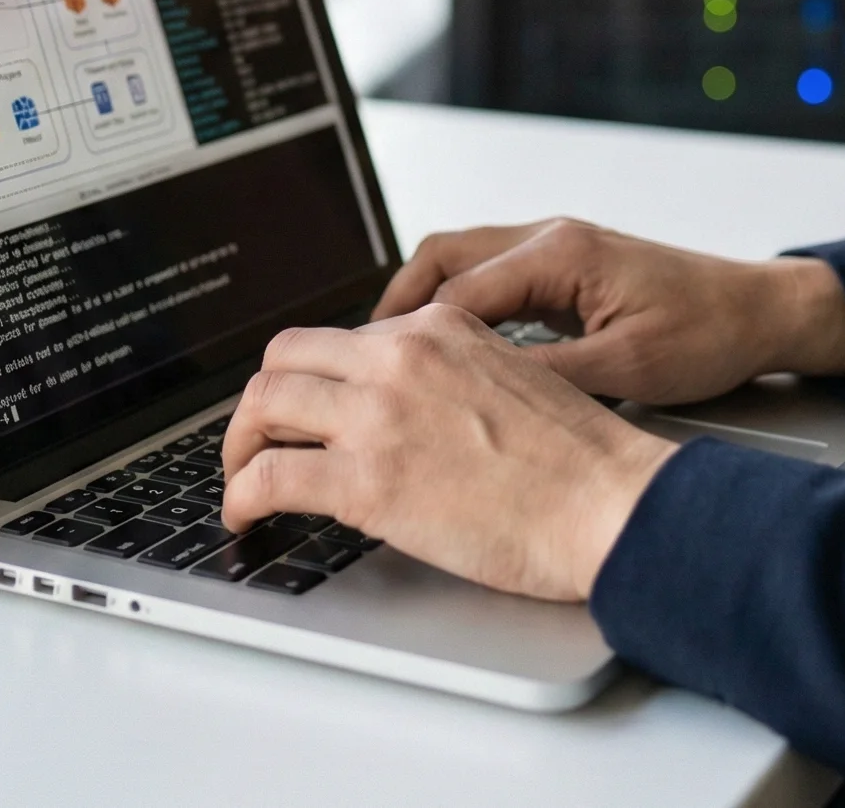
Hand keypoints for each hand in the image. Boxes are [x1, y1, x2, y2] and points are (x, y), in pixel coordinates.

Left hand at [220, 307, 672, 600]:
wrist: (606, 501)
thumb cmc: (578, 460)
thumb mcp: (511, 377)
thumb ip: (452, 375)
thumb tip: (412, 409)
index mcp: (439, 327)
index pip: (344, 337)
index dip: (313, 379)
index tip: (305, 412)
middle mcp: (400, 357)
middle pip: (286, 357)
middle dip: (260, 403)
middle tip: (257, 442)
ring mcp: (379, 415)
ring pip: (263, 406)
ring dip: (238, 446)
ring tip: (240, 481)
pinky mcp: (366, 481)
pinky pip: (269, 478)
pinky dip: (241, 497)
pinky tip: (245, 517)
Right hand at [373, 219, 844, 405]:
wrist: (762, 311)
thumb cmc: (709, 332)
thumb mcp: (629, 367)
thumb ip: (551, 379)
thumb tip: (480, 399)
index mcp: (559, 254)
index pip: (456, 291)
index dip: (406, 337)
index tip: (368, 376)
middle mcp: (549, 239)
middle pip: (442, 259)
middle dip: (393, 308)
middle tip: (355, 360)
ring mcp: (556, 250)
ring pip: (461, 263)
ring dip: (421, 305)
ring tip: (385, 358)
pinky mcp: (566, 270)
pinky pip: (490, 279)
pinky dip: (456, 309)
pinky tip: (444, 352)